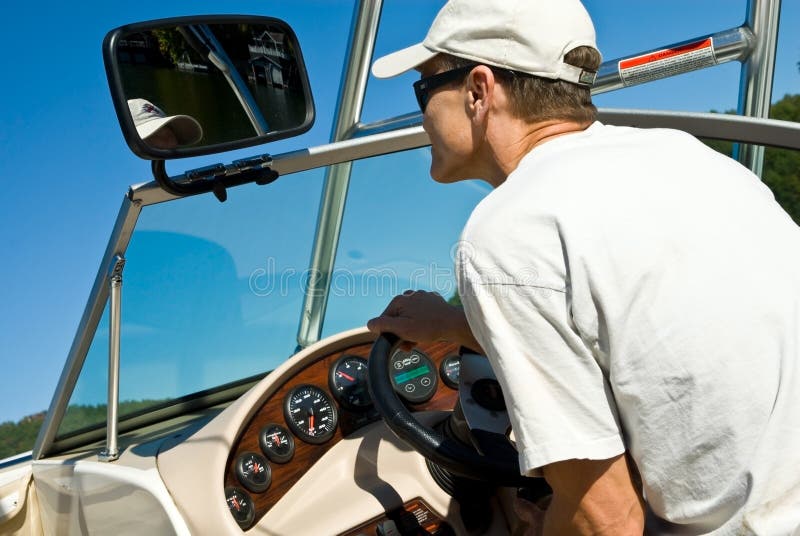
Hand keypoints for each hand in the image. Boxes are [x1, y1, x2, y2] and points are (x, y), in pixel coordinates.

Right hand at [367, 290, 481, 351]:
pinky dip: (422, 322)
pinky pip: (422, 313)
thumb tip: (370, 324)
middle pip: (398, 317)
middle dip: (401, 331)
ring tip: (420, 338)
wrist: (454, 324)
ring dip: (412, 328)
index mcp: (399, 300)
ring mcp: (422, 296)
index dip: (389, 333)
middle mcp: (410, 295)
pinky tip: (428, 329)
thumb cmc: (429, 327)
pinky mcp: (433, 301)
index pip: (384, 319)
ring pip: (410, 315)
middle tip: (410, 343)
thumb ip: (384, 326)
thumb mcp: (402, 329)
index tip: (399, 342)